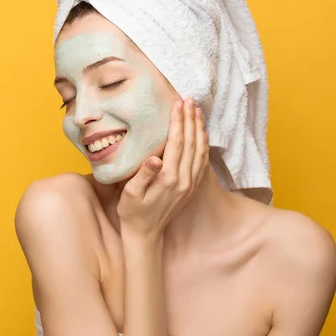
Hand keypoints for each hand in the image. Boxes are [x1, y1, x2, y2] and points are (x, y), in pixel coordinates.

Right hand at [116, 98, 208, 241]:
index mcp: (169, 179)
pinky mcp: (193, 188)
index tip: (177, 104)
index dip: (178, 122)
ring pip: (200, 151)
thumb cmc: (133, 212)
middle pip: (191, 143)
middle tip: (189, 100)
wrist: (146, 235)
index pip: (177, 143)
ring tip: (197, 111)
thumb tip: (155, 158)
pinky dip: (204, 144)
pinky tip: (201, 134)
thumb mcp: (131, 194)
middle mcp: (184, 180)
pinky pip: (203, 162)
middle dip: (190, 119)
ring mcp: (191, 184)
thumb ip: (144, 175)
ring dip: (199, 129)